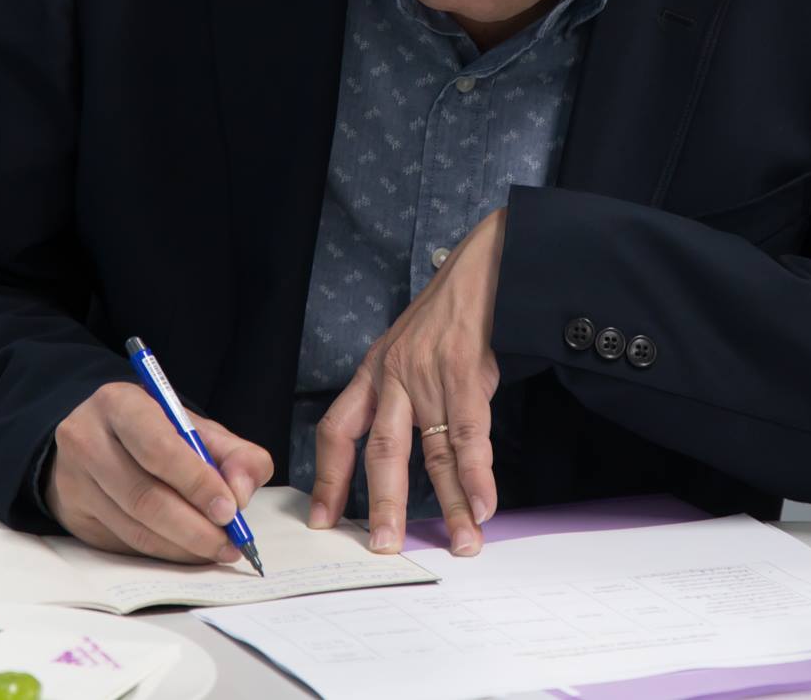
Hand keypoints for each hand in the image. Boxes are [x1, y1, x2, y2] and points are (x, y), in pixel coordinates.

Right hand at [45, 382, 273, 562]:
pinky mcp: (74, 515)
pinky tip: (188, 551)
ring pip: (134, 527)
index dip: (197, 483)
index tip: (230, 510)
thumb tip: (241, 493)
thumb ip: (234, 454)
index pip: (159, 448)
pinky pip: (125, 543)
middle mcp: (87, 440)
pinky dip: (164, 552)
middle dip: (194, 527)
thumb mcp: (196, 428)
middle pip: (144, 496)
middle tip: (229, 542)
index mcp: (120, 404)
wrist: (98, 438)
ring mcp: (74, 481)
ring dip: (182, 546)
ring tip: (216, 549)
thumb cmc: (154, 432)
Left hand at [309, 208, 504, 555]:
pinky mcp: (464, 373)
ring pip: (434, 452)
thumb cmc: (450, 310)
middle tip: (384, 547)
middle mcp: (394, 376)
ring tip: (460, 542)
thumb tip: (415, 448)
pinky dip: (478, 475)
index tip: (325, 517)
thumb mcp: (408, 346)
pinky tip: (483, 505)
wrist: (485, 262)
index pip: (338, 429)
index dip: (330, 477)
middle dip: (384, 504)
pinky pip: (470, 435)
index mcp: (374, 371)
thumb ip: (404, 393)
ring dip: (449, 503)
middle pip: (382, 451)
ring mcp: (429, 375)